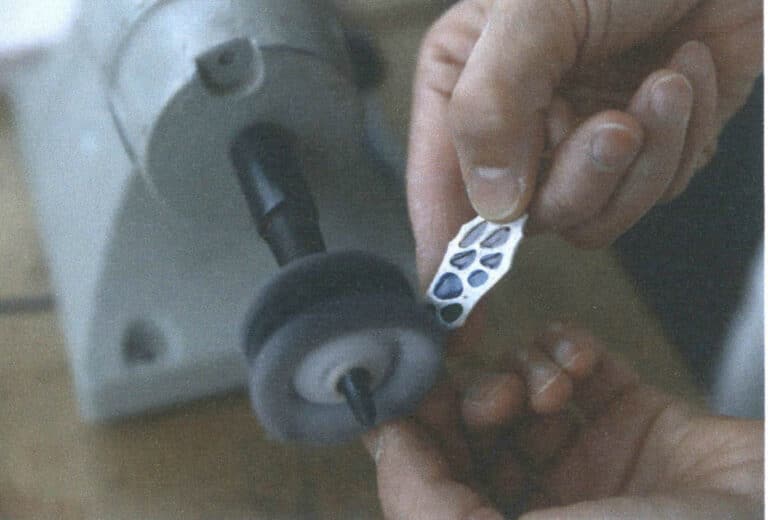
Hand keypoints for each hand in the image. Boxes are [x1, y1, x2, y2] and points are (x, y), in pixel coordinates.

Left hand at [363, 324, 762, 518]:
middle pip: (471, 437)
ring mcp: (593, 468)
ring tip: (545, 389)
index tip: (406, 388)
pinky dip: (566, 351)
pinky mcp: (639, 424)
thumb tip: (387, 445)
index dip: (413, 437)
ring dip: (519, 376)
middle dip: (469, 403)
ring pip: (518, 397)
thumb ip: (427, 508)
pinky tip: (578, 364)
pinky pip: (577, 366)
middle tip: (491, 395)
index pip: (430, 486)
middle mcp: (548, 514)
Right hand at [408, 0, 761, 278]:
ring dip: (641, 155)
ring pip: (594, 216)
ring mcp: (579, 143)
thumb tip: (493, 208)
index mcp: (464, 88)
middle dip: (579, 177)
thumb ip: (491, 108)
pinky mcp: (643, 151)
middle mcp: (517, 125)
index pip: (440, 188)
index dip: (445, 254)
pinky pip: (652, 192)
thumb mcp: (532, 11)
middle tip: (611, 122)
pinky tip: (684, 73)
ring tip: (663, 81)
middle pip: (525, 217)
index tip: (451, 311)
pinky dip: (681, 139)